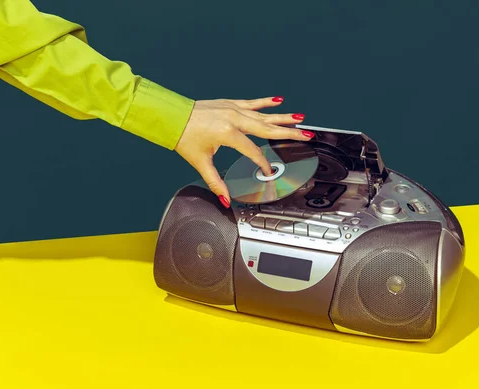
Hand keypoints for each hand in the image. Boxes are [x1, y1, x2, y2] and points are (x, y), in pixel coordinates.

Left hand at [174, 96, 314, 207]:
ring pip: (264, 115)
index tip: (269, 171)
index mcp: (228, 134)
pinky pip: (253, 103)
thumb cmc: (184, 135)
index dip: (263, 163)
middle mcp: (234, 119)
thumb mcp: (200, 162)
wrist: (172, 116)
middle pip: (267, 129)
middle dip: (288, 133)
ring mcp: (233, 109)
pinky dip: (266, 102)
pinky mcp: (230, 104)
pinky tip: (278, 100)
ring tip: (299, 119)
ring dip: (283, 117)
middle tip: (306, 134)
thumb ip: (215, 182)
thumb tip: (225, 198)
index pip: (253, 152)